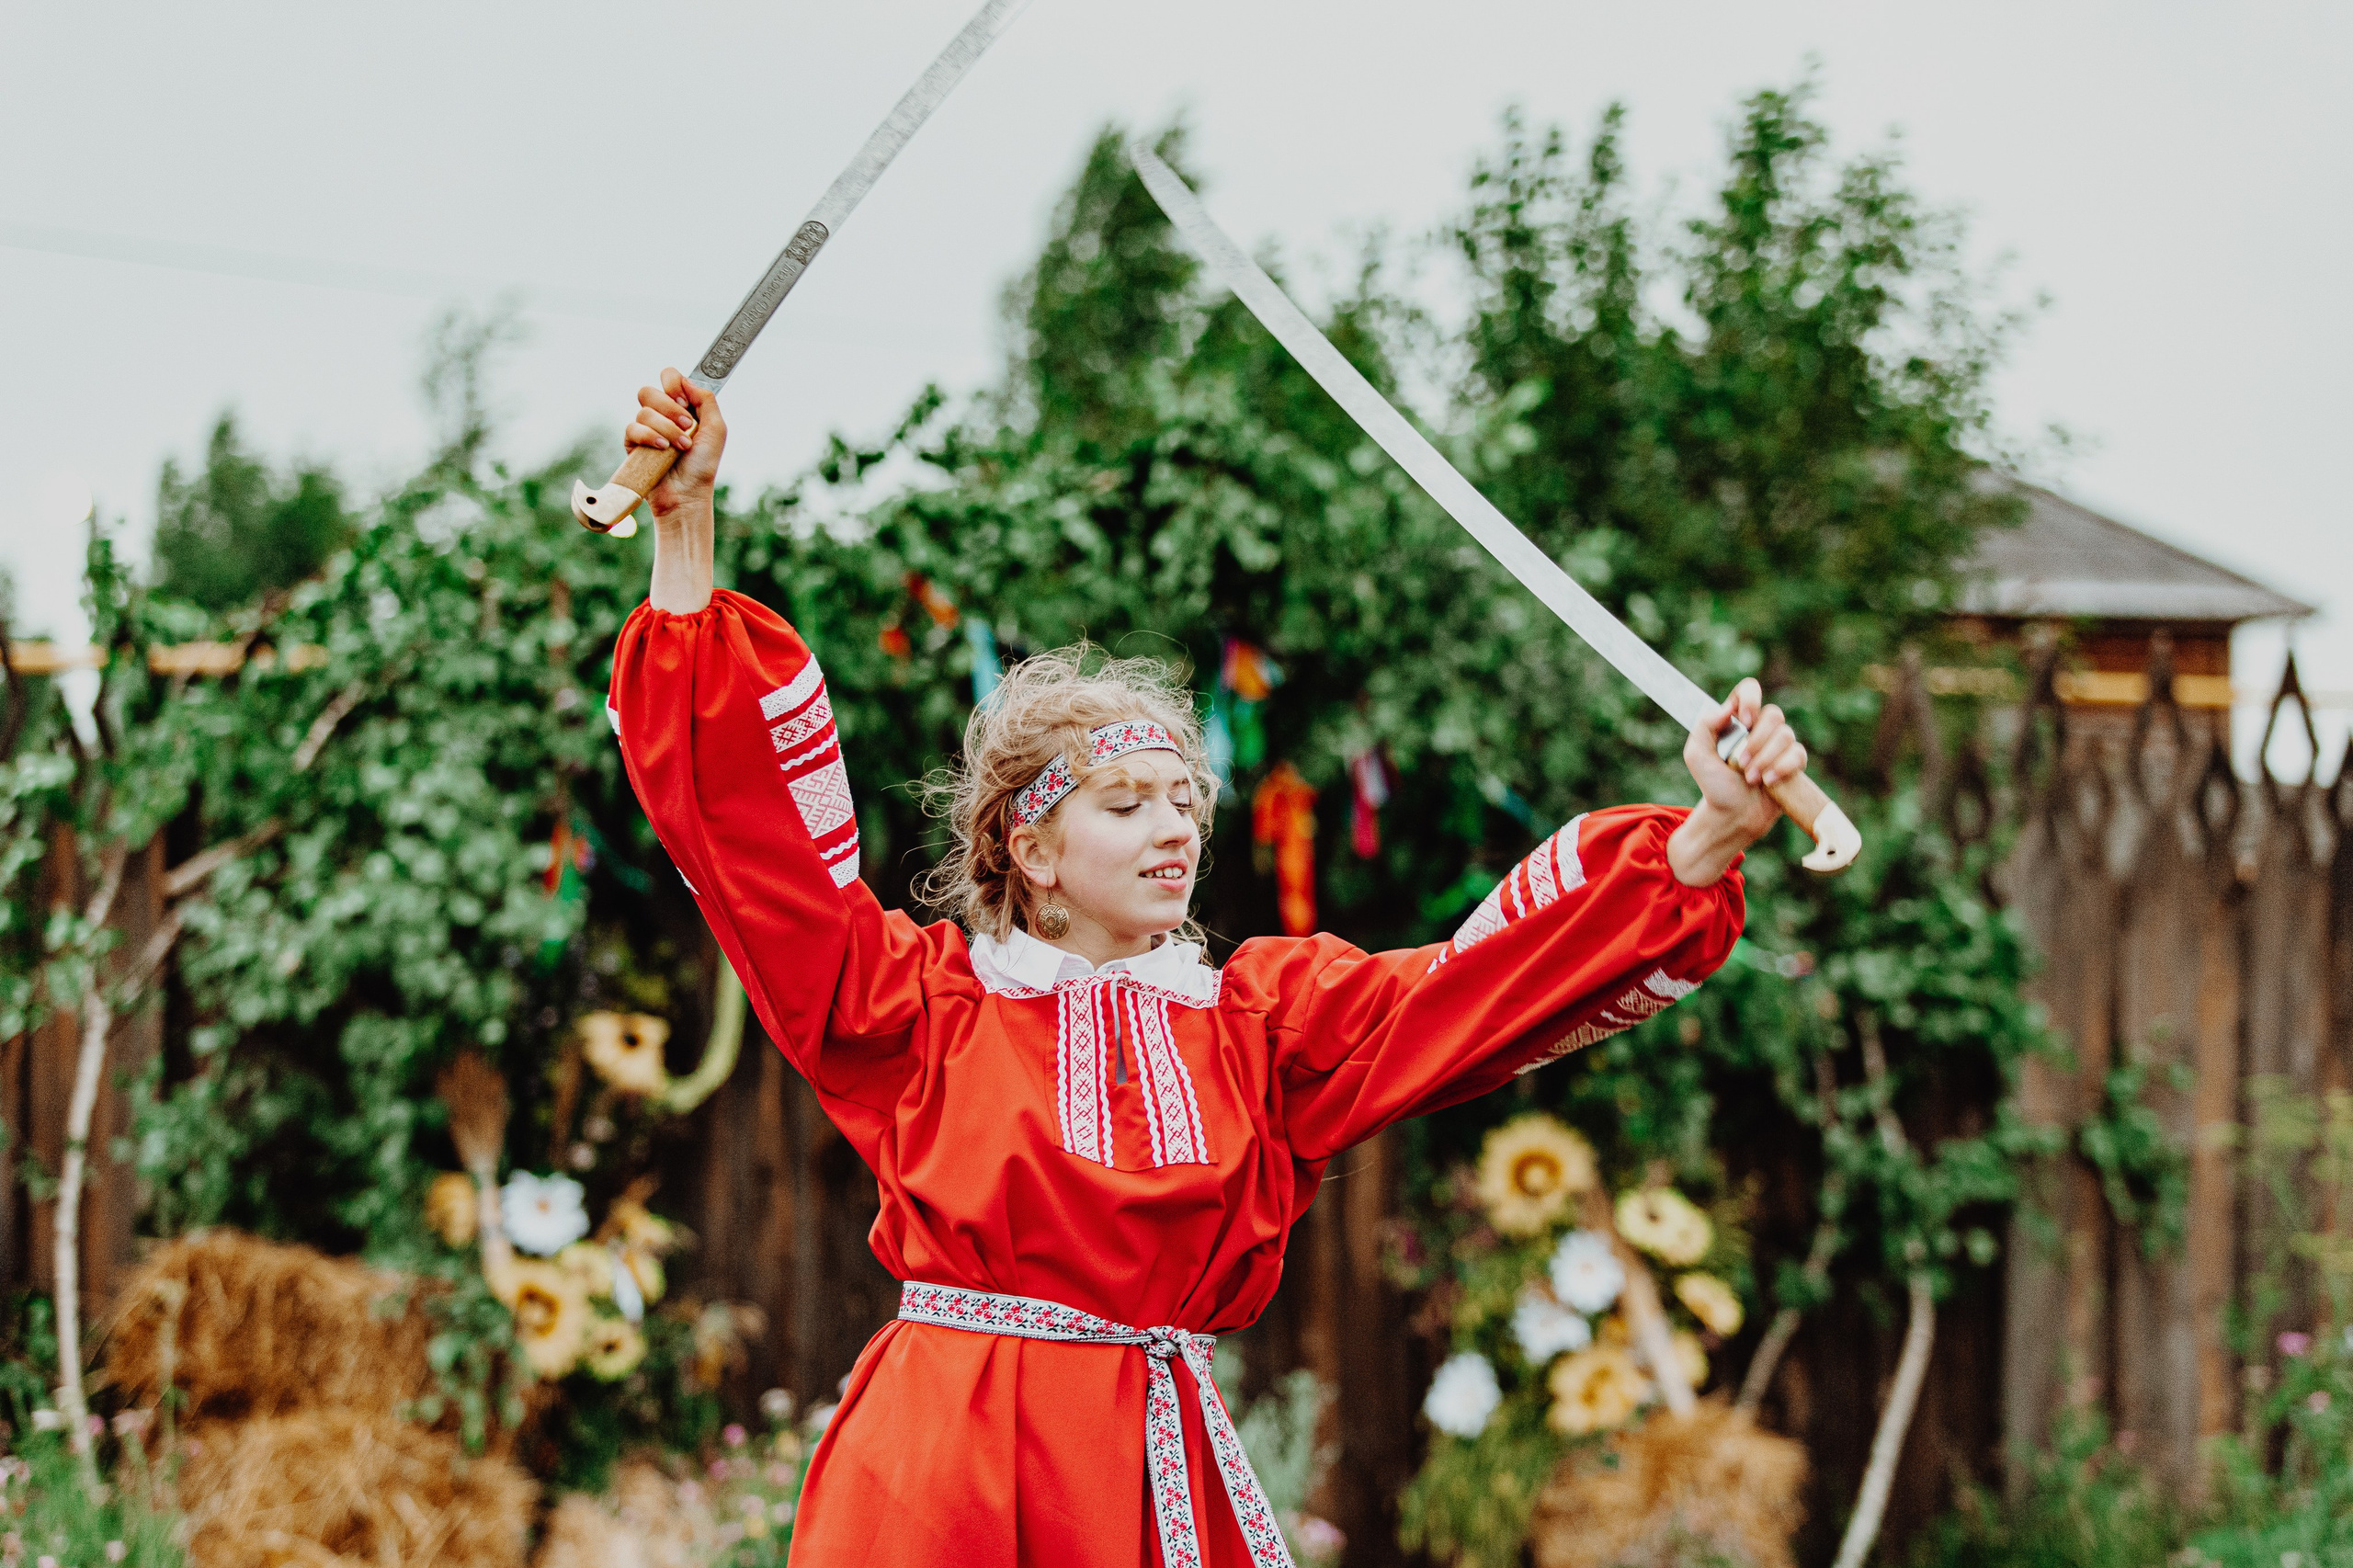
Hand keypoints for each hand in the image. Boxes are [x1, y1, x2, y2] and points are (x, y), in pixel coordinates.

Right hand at [626, 368, 726, 518]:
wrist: (688, 493)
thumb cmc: (703, 464)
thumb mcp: (716, 429)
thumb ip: (706, 400)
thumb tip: (686, 380)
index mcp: (680, 406)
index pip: (668, 377)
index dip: (673, 383)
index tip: (685, 401)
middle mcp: (660, 414)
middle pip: (648, 391)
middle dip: (669, 407)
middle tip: (686, 424)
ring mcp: (645, 429)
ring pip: (643, 411)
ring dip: (667, 428)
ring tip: (681, 447)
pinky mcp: (632, 444)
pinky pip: (632, 428)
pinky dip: (650, 437)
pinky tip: (663, 449)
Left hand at [1666, 678, 1808, 885]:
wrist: (1731, 815)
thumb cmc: (1713, 784)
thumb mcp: (1697, 755)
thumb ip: (1705, 726)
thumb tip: (1727, 707)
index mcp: (1737, 720)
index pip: (1749, 690)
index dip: (1751, 699)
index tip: (1745, 719)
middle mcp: (1760, 728)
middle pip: (1774, 714)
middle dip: (1756, 742)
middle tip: (1739, 763)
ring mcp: (1779, 745)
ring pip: (1786, 735)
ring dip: (1765, 759)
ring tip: (1750, 778)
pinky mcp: (1794, 763)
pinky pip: (1798, 754)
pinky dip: (1782, 768)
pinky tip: (1769, 782)